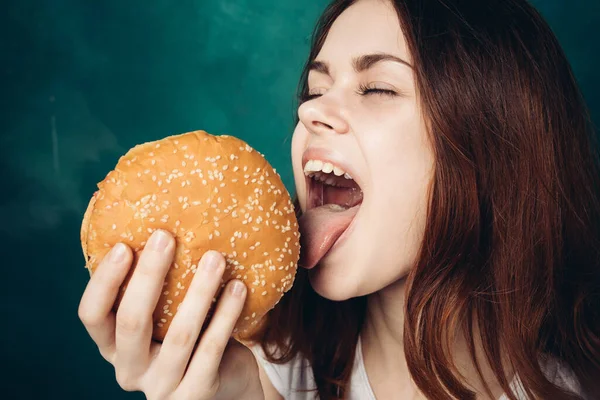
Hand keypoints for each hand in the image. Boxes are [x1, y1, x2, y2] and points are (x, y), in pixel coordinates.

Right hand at [78, 230, 263, 399]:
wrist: (223, 385)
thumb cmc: (189, 338)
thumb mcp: (163, 318)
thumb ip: (155, 289)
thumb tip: (163, 224)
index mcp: (113, 346)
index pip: (91, 315)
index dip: (103, 282)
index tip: (123, 246)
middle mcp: (130, 369)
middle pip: (131, 322)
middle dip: (148, 276)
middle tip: (166, 237)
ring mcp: (162, 386)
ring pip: (180, 335)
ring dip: (199, 291)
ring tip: (216, 256)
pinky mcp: (195, 393)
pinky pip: (212, 348)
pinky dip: (226, 314)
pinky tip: (238, 287)